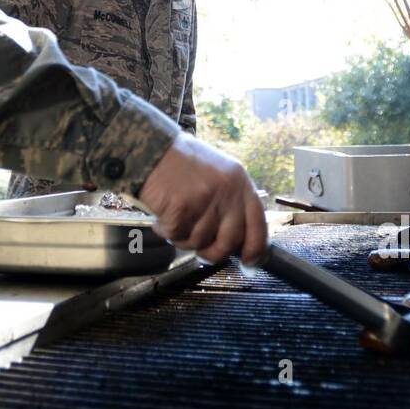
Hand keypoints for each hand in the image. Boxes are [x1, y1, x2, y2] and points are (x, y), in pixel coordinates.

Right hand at [139, 133, 267, 265]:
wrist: (152, 147)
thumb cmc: (182, 162)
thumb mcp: (219, 174)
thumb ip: (231, 203)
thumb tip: (238, 241)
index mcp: (240, 182)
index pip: (258, 223)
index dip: (256, 248)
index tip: (249, 261)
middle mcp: (227, 191)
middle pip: (229, 241)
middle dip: (213, 252)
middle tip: (201, 250)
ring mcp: (204, 199)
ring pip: (200, 241)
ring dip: (184, 238)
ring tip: (175, 220)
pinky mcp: (181, 207)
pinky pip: (177, 236)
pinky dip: (166, 232)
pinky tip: (162, 217)